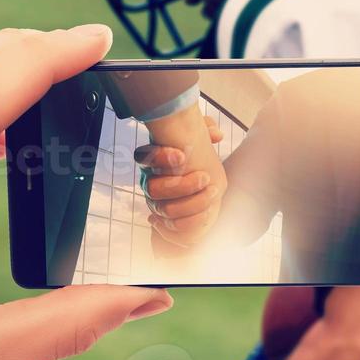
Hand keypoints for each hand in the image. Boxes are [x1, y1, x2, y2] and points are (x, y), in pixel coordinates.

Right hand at [136, 115, 224, 248]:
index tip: (182, 156)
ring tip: (214, 191)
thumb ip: (205, 128)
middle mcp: (151, 184)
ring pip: (166, 211)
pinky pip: (174, 230)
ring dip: (194, 203)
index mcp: (154, 160)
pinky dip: (192, 223)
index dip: (159, 157)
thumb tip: (215, 134)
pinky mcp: (169, 223)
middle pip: (154, 190)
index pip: (143, 157)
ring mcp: (158, 204)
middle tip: (206, 177)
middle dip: (182, 185)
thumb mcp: (202, 138)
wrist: (204, 184)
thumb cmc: (198, 157)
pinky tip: (208, 212)